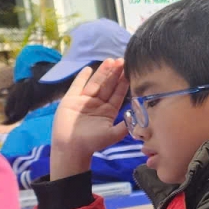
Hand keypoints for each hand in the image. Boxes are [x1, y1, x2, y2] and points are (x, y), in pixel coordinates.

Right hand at [51, 61, 129, 178]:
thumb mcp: (113, 134)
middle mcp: (98, 104)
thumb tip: (138, 116)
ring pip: (95, 83)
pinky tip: (88, 69)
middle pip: (108, 85)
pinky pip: (77, 86)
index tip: (129, 71)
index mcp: (109, 110)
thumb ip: (125, 125)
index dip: (123, 82)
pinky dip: (81, 77)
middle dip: (115, 73)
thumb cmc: (92, 143)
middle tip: (122, 60)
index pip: (118, 93)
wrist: (71, 148)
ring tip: (109, 61)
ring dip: (102, 72)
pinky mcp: (70, 100)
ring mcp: (84, 101)